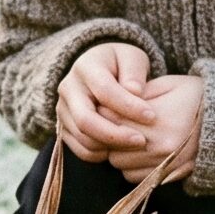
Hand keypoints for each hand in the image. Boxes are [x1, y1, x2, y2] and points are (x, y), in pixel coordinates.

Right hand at [57, 41, 156, 162]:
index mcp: (85, 67)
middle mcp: (67, 89)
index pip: (104, 90)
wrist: (100, 72)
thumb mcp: (132, 58)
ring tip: (136, 144)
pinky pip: (80, 149)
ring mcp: (62, 110)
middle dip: (115, 135)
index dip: (128, 106)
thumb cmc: (121, 65)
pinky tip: (122, 148)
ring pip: (83, 138)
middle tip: (142, 140)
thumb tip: (134, 91)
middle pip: (85, 120)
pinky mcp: (64, 128)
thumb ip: (134, 72)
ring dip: (111, 146)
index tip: (152, 116)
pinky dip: (101, 154)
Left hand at [102, 73, 203, 183]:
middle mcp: (160, 145)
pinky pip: (134, 178)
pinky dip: (132, 167)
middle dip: (110, 135)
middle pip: (111, 146)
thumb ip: (139, 93)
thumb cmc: (197, 97)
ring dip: (120, 153)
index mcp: (157, 119)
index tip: (110, 107)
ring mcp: (164, 164)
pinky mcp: (168, 176)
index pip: (112, 120)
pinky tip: (140, 152)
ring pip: (120, 165)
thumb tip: (112, 100)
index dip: (106, 112)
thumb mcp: (169, 85)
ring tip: (130, 138)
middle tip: (118, 124)